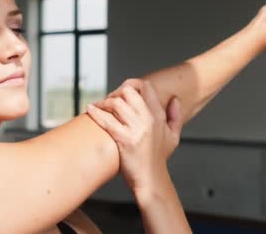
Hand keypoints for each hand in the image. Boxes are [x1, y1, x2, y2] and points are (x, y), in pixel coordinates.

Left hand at [86, 79, 181, 193]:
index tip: (121, 91)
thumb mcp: (173, 136)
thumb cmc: (158, 159)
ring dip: (104, 102)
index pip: (146, 87)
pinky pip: (107, 121)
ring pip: (116, 103)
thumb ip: (176, 116)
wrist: (151, 180)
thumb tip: (174, 99)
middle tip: (109, 100)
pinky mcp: (124, 140)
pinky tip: (90, 109)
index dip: (131, 84)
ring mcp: (136, 130)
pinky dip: (96, 113)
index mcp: (158, 116)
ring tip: (98, 106)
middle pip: (128, 91)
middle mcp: (148, 120)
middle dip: (115, 92)